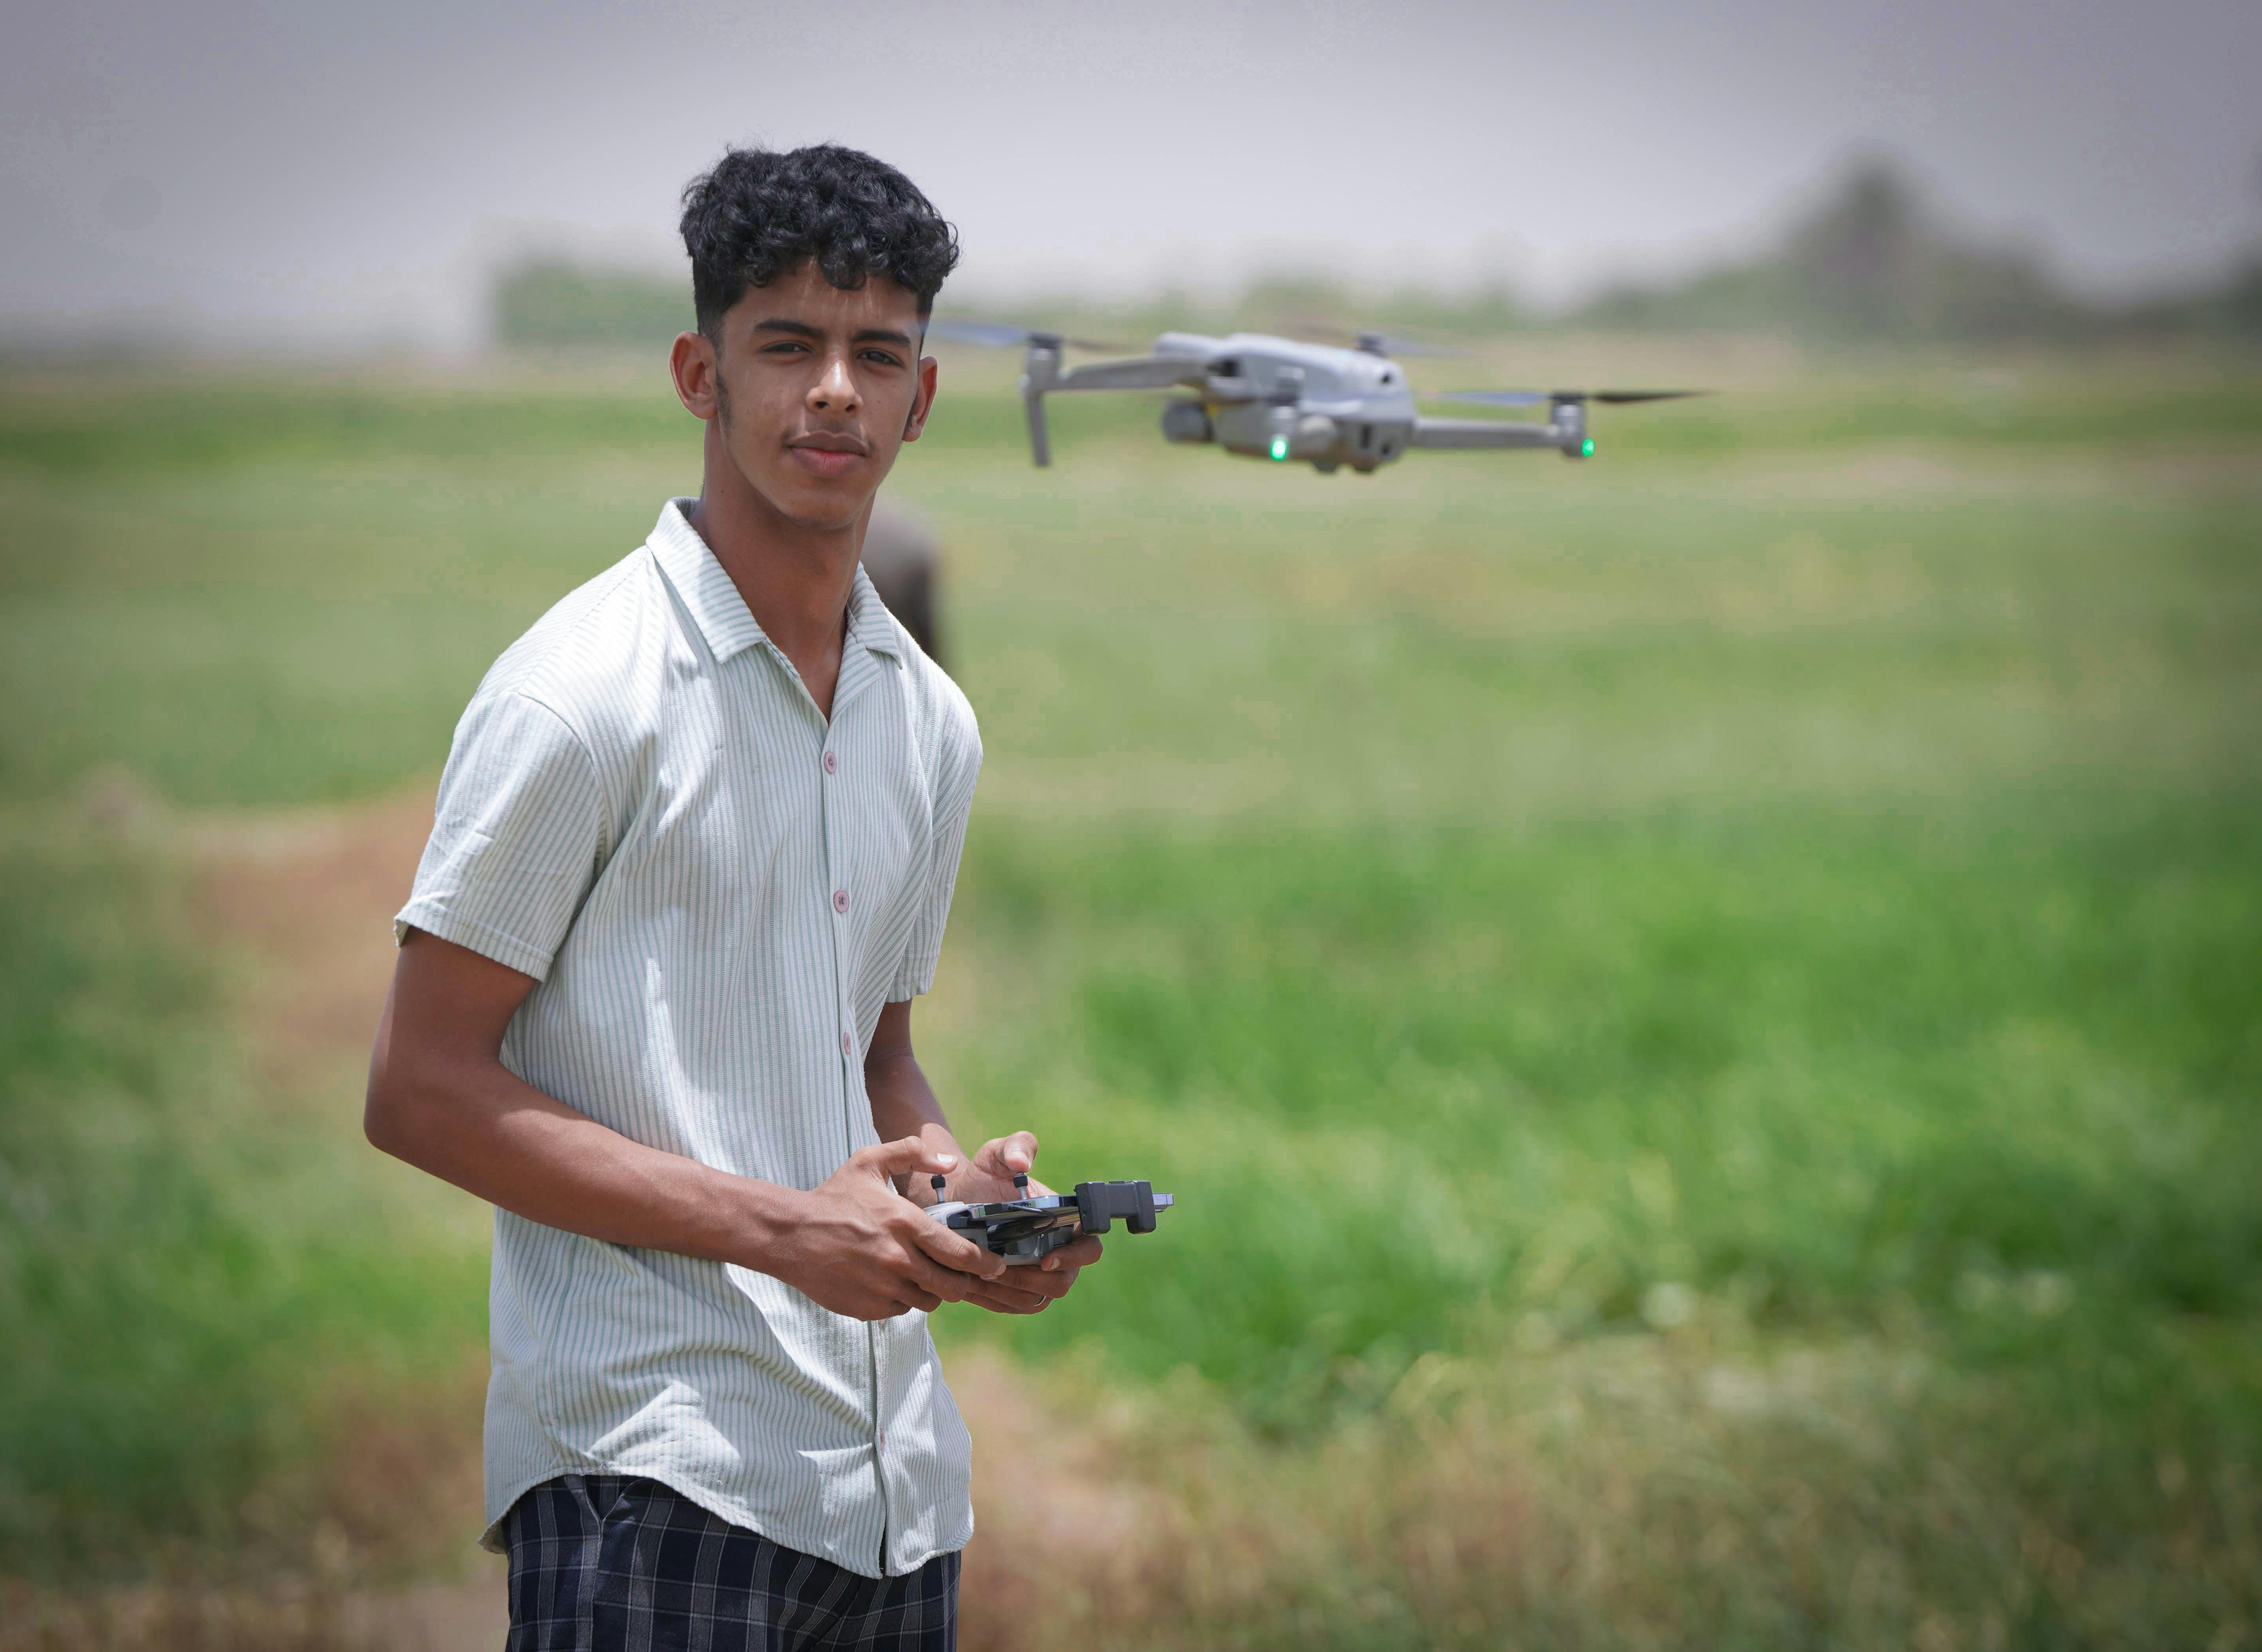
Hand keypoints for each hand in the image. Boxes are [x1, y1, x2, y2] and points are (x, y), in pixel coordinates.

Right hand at [769, 1138, 1008, 1320]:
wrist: (789, 1235)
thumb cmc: (833, 1197)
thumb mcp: (869, 1161)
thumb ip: (912, 1153)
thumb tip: (951, 1161)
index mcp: (905, 1223)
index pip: (960, 1254)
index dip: (985, 1263)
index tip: (996, 1266)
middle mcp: (898, 1259)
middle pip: (952, 1286)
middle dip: (963, 1282)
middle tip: (963, 1275)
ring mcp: (883, 1287)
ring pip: (928, 1301)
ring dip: (931, 1291)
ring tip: (920, 1274)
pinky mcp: (868, 1308)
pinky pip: (901, 1310)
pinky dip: (903, 1299)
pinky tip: (890, 1281)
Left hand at [945, 1131, 1105, 1315]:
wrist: (955, 1202)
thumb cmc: (982, 1177)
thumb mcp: (995, 1155)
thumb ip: (1014, 1147)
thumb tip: (1022, 1162)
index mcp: (1065, 1222)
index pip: (1089, 1246)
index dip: (1074, 1256)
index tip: (1045, 1258)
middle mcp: (1058, 1250)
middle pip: (1064, 1281)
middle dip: (1033, 1278)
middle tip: (1001, 1268)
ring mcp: (1040, 1274)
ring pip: (1039, 1297)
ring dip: (1012, 1291)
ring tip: (982, 1275)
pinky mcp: (1019, 1291)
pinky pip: (1018, 1305)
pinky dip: (998, 1299)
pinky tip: (975, 1284)